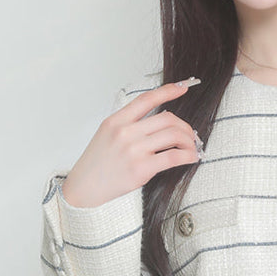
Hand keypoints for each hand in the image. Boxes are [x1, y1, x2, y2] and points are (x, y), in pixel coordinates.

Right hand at [61, 79, 200, 208]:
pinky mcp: (141, 168)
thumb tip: (161, 120)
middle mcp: (125, 132)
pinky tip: (192, 158)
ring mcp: (133, 150)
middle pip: (167, 118)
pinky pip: (174, 157)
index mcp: (116, 121)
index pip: (146, 99)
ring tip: (192, 147)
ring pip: (174, 135)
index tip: (183, 87)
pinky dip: (188, 156)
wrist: (85, 187)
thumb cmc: (98, 163)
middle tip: (190, 135)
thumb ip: (129, 124)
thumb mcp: (107, 134)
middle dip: (185, 126)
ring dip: (189, 141)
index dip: (168, 91)